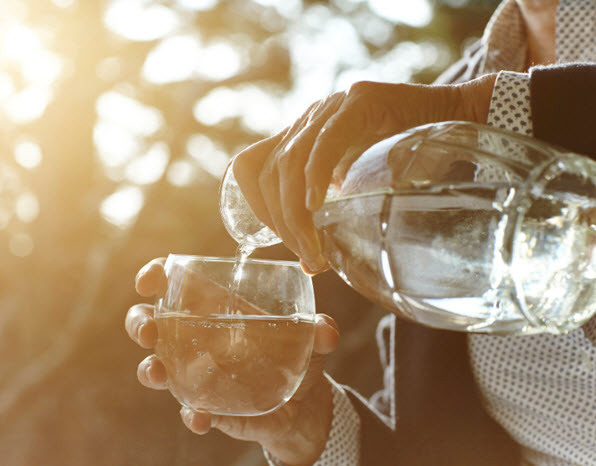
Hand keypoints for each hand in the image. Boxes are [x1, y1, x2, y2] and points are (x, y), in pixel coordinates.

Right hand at [127, 258, 340, 464]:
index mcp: (215, 308)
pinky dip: (192, 414)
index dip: (155, 277)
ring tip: (158, 373)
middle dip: (139, 322)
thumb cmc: (298, 356)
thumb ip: (320, 331)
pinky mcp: (207, 405)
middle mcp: (197, 337)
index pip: (176, 285)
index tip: (149, 279)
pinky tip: (200, 417)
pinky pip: (190, 409)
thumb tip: (326, 330)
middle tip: (149, 330)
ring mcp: (197, 373)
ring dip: (150, 369)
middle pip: (152, 322)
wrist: (304, 404)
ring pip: (156, 366)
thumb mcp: (311, 339)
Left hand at [231, 74, 496, 272]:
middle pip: (268, 172)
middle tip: (309, 256)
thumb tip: (310, 262)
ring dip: (294, 213)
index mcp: (301, 138)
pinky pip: (325, 142)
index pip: (251, 168)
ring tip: (315, 248)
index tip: (282, 240)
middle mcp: (308, 120)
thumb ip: (330, 215)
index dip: (257, 206)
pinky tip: (316, 206)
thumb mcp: (357, 189)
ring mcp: (330, 108)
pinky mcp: (358, 102)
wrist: (457, 116)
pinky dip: (315, 178)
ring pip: (288, 162)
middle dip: (280, 222)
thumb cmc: (408, 161)